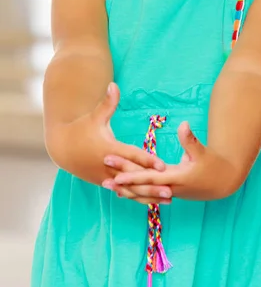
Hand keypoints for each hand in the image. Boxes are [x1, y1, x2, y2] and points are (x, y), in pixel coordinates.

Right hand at [53, 83, 167, 197]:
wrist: (64, 148)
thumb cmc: (82, 128)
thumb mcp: (95, 115)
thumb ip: (108, 103)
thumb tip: (113, 84)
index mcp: (108, 149)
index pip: (131, 156)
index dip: (147, 160)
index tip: (162, 165)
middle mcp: (108, 167)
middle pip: (134, 178)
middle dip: (152, 184)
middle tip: (171, 190)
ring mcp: (106, 178)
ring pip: (131, 190)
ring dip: (150, 196)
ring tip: (169, 200)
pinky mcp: (106, 183)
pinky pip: (125, 193)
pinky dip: (139, 198)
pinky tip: (155, 202)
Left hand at [109, 121, 238, 201]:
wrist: (223, 181)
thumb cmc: (214, 165)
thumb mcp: (203, 152)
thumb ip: (190, 140)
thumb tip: (183, 124)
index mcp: (176, 178)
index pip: (149, 177)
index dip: (132, 175)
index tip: (115, 174)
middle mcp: (170, 188)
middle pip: (142, 187)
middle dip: (123, 183)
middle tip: (103, 181)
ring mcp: (170, 191)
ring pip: (143, 193)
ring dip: (126, 191)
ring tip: (107, 187)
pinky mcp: (170, 190)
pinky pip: (149, 193)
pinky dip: (136, 193)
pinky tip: (124, 191)